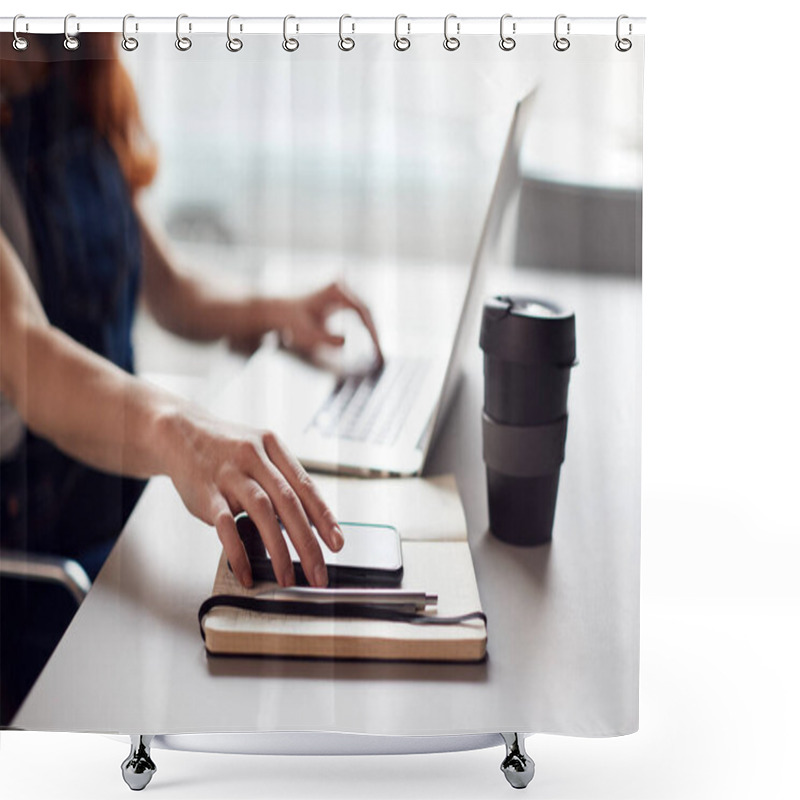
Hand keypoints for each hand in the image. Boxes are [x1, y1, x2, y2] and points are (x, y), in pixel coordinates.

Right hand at [164, 409, 343, 588]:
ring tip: (287, 577)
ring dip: (279, 550)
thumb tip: (310, 520)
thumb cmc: (226, 449)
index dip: (324, 517)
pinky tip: (247, 573)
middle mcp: (254, 458)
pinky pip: (226, 527)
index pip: (306, 486)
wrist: (180, 434)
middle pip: (289, 503)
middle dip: (307, 542)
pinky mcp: (207, 493)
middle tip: (318, 572)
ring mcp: (230, 475)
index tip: (337, 543)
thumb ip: (282, 481)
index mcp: (273, 447)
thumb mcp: (260, 452)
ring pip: (263, 513)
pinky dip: (238, 553)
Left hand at [277, 282, 382, 363]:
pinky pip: (357, 311)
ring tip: (376, 349)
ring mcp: (340, 288)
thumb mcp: (306, 334)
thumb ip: (324, 339)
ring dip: (370, 329)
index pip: (363, 312)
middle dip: (374, 332)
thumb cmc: (288, 322)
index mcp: (336, 291)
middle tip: (380, 354)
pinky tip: (367, 339)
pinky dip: (363, 325)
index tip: (377, 349)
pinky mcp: (338, 295)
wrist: (272, 310)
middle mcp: (340, 285)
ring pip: (363, 311)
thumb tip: (345, 342)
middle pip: (366, 310)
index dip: (373, 332)